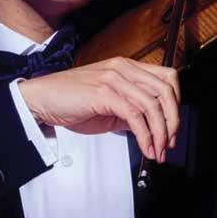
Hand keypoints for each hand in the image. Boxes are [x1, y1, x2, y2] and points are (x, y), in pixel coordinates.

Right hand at [17, 57, 180, 162]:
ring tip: (157, 151)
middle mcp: (122, 68)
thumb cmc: (67, 100)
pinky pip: (135, 116)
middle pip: (165, 91)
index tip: (173, 126)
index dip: (176, 103)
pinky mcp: (104, 94)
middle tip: (170, 143)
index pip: (167, 78)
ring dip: (160, 134)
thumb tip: (151, 125)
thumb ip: (129, 110)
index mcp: (124, 66)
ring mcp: (113, 79)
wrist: (40, 99)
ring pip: (152, 106)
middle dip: (173, 121)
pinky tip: (145, 147)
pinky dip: (145, 136)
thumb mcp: (105, 103)